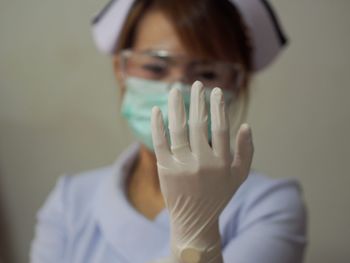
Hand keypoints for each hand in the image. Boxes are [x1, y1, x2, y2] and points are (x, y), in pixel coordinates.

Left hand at [151, 81, 253, 262]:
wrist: (194, 220)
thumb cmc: (219, 194)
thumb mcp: (239, 176)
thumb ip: (246, 151)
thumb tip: (246, 125)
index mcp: (222, 163)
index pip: (221, 127)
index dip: (218, 106)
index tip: (215, 91)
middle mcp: (202, 163)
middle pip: (199, 124)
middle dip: (197, 100)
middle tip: (197, 84)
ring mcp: (182, 166)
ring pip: (178, 129)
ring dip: (176, 106)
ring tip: (175, 90)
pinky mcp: (165, 170)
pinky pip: (160, 143)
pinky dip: (157, 125)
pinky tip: (157, 110)